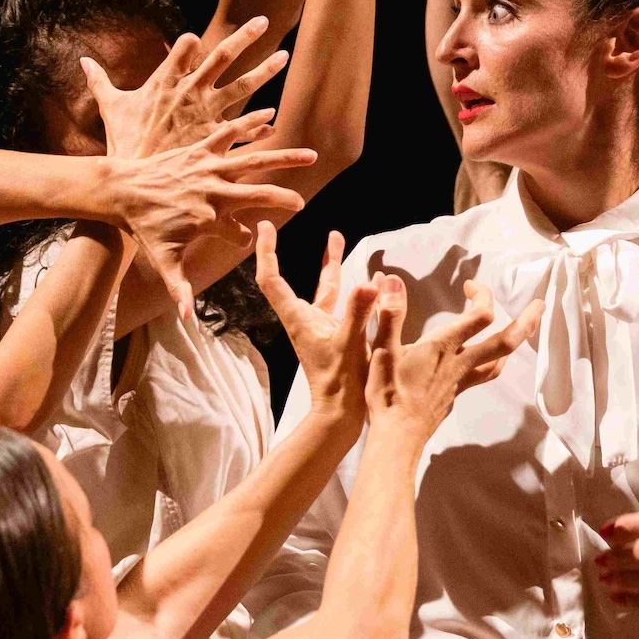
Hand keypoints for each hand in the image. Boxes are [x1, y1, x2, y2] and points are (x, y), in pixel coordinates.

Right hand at [82, 15, 285, 156]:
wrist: (132, 180)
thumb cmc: (122, 143)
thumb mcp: (110, 107)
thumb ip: (99, 81)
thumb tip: (83, 60)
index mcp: (165, 81)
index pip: (182, 49)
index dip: (190, 43)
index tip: (199, 34)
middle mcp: (189, 92)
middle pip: (221, 57)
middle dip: (243, 37)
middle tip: (263, 20)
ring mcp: (204, 114)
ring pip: (241, 87)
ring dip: (264, 71)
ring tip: (283, 56)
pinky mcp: (214, 138)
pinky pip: (240, 127)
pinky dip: (257, 123)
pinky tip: (272, 117)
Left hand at [90, 111, 313, 310]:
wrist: (121, 190)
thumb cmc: (144, 227)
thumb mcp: (163, 260)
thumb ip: (179, 288)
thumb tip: (188, 318)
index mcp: (208, 219)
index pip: (240, 235)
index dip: (243, 240)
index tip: (244, 240)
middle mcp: (213, 192)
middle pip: (259, 194)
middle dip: (283, 197)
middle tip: (302, 202)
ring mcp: (209, 168)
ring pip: (253, 161)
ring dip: (284, 157)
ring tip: (310, 155)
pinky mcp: (201, 150)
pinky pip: (230, 134)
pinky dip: (251, 124)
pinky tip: (271, 115)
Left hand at [254, 223, 385, 425]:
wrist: (340, 414)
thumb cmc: (339, 382)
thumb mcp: (349, 344)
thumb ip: (358, 312)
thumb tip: (369, 281)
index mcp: (298, 318)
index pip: (272, 280)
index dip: (266, 252)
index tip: (265, 227)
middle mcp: (306, 319)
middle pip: (295, 280)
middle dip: (298, 251)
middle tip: (300, 224)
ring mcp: (321, 327)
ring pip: (324, 289)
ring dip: (330, 265)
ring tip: (337, 238)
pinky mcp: (336, 335)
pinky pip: (344, 304)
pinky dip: (354, 288)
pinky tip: (372, 278)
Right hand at [366, 281, 538, 438]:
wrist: (397, 437)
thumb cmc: (388, 395)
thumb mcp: (383, 349)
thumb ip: (391, 314)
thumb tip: (393, 279)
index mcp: (443, 347)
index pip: (480, 316)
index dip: (483, 295)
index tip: (470, 286)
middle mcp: (459, 362)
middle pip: (504, 341)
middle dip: (525, 321)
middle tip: (540, 305)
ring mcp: (461, 380)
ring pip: (499, 360)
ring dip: (516, 342)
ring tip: (525, 328)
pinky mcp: (457, 393)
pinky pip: (486, 375)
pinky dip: (496, 362)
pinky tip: (495, 360)